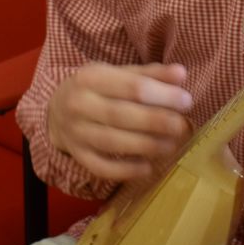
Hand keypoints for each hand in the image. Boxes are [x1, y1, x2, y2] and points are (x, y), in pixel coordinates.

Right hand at [47, 62, 193, 184]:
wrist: (56, 111)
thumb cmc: (96, 89)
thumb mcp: (118, 73)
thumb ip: (150, 75)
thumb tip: (181, 74)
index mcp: (91, 77)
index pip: (132, 86)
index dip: (163, 95)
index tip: (186, 101)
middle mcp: (79, 104)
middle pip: (122, 115)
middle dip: (157, 122)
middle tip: (183, 127)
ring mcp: (76, 132)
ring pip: (113, 142)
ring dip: (147, 146)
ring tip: (171, 145)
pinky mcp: (78, 155)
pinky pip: (102, 167)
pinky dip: (126, 171)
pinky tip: (148, 168)